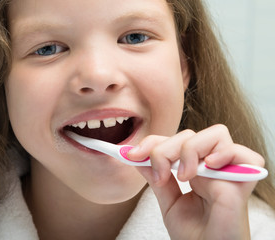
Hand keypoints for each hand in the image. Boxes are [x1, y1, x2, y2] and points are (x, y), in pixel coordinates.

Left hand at [127, 124, 264, 239]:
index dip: (152, 143)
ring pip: (215, 135)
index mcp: (197, 169)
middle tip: (160, 176)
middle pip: (190, 135)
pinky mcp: (242, 183)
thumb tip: (137, 155)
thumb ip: (156, 176)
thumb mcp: (168, 201)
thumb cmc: (193, 234)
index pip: (176, 140)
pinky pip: (244, 154)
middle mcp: (213, 167)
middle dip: (165, 150)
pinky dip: (225, 154)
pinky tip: (208, 168)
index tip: (131, 155)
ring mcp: (228, 173)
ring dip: (191, 151)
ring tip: (184, 177)